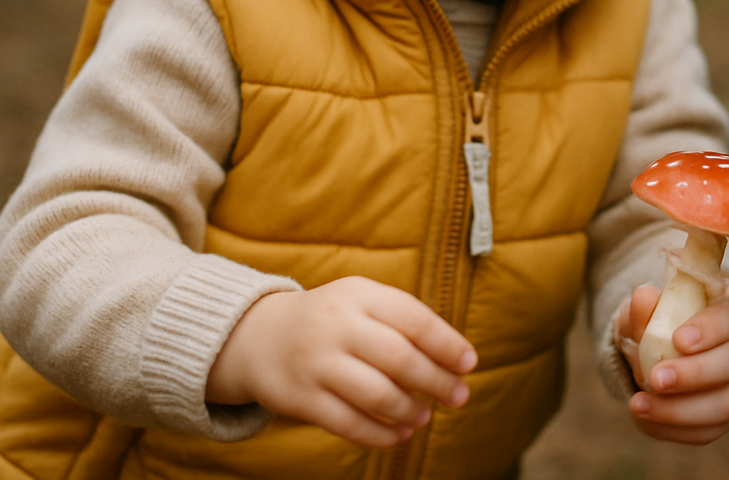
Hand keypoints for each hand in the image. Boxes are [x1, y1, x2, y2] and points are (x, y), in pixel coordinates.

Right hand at [206, 276, 476, 446]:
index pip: (413, 319)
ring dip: (410, 410)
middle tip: (459, 396)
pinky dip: (381, 433)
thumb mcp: (362, 301)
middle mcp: (337, 326)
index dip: (447, 344)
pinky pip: (350, 423)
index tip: (469, 363)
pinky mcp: (301, 399)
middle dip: (436, 381)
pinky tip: (400, 434)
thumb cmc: (331, 320)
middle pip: (400, 358)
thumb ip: (403, 321)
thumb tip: (454, 359)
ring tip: (425, 416)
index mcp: (359, 294)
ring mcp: (316, 363)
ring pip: (377, 394)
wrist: (258, 336)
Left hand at [614, 283, 728, 443]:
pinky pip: (709, 431)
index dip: (709, 329)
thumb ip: (649, 307)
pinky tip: (645, 418)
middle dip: (695, 374)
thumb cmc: (675, 321)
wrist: (683, 351)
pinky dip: (674, 429)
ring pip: (727, 405)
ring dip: (681, 409)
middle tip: (656, 378)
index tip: (678, 340)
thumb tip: (643, 297)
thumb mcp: (658, 309)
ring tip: (640, 404)